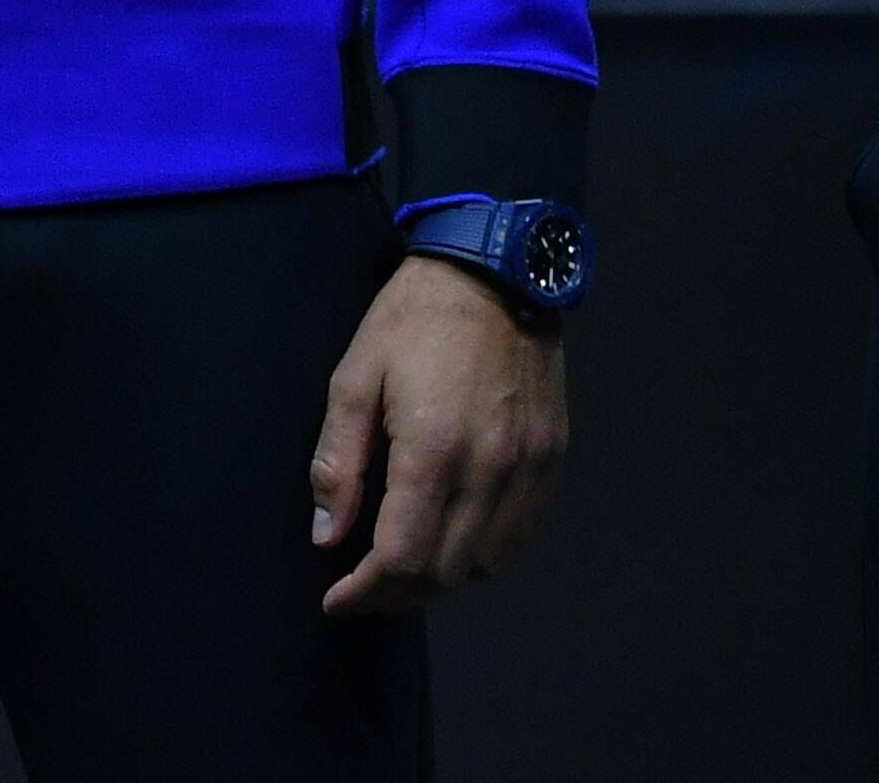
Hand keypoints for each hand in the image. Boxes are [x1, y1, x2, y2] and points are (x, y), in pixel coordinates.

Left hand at [313, 256, 568, 613]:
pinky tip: (452, 545)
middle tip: (361, 590)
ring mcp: (530, 469)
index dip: (367, 591)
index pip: (403, 556)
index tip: (337, 601)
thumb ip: (338, 464)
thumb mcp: (354, 379)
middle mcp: (490, 471)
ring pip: (487, 563)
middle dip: (398, 593)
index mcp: (433, 450)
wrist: (495, 276)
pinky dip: (484, 556)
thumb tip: (326, 534)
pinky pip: (521, 536)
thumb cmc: (412, 321)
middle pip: (446, 571)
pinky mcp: (552, 461)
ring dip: (441, 580)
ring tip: (401, 572)